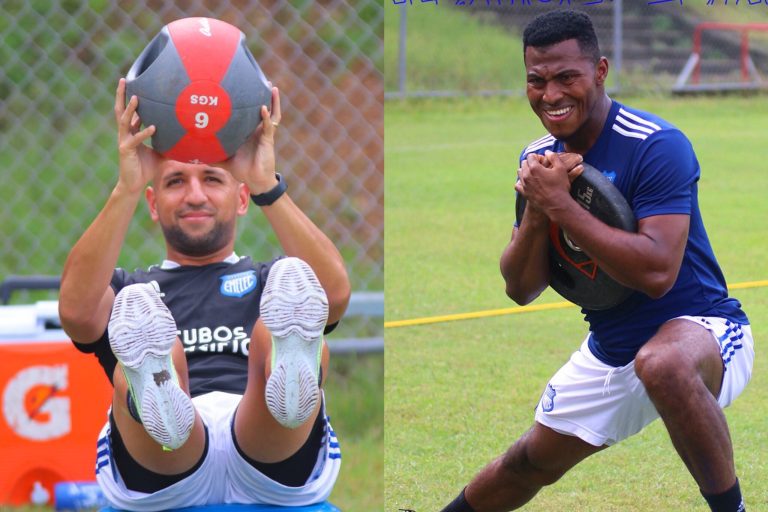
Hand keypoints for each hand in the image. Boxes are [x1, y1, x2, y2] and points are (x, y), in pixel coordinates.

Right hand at [114, 78, 160, 194]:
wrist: (134, 184)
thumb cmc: (146, 168)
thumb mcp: (161, 153)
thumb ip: (169, 144)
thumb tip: (187, 140)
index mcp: (131, 132)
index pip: (130, 112)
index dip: (132, 99)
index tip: (137, 84)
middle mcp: (125, 134)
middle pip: (120, 110)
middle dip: (121, 95)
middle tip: (123, 80)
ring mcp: (124, 141)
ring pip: (124, 121)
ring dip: (131, 109)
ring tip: (137, 98)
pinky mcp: (125, 150)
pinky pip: (135, 139)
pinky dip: (144, 132)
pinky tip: (153, 127)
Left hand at [219, 86, 281, 193]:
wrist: (255, 180)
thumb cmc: (242, 169)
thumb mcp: (224, 158)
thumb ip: (212, 153)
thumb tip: (193, 153)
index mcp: (249, 131)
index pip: (250, 113)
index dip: (250, 100)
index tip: (244, 85)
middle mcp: (258, 130)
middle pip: (265, 108)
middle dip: (265, 94)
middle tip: (263, 79)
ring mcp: (264, 134)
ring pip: (272, 113)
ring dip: (273, 101)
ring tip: (272, 87)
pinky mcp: (268, 140)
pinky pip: (269, 126)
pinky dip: (266, 117)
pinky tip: (263, 108)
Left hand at [515, 151, 582, 214]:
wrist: (557, 205)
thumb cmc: (560, 186)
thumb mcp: (561, 169)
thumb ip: (554, 157)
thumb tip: (547, 151)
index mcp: (534, 168)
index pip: (530, 156)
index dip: (537, 157)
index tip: (543, 161)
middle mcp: (526, 175)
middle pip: (524, 163)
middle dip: (531, 162)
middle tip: (540, 167)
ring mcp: (524, 185)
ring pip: (520, 173)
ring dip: (525, 171)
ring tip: (534, 174)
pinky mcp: (524, 193)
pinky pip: (517, 185)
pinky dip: (521, 182)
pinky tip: (528, 183)